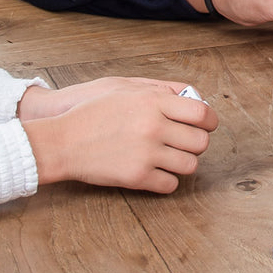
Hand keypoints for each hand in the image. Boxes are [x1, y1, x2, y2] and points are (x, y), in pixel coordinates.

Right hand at [21, 80, 218, 192]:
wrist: (63, 141)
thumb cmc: (92, 112)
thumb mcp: (126, 88)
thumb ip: (160, 91)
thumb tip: (191, 97)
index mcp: (153, 102)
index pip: (202, 113)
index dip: (209, 121)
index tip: (206, 125)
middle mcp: (154, 127)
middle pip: (200, 141)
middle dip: (197, 143)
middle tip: (185, 143)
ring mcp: (147, 153)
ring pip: (189, 165)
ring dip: (184, 163)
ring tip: (171, 158)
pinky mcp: (137, 177)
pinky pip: (170, 184)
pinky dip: (167, 181)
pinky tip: (157, 173)